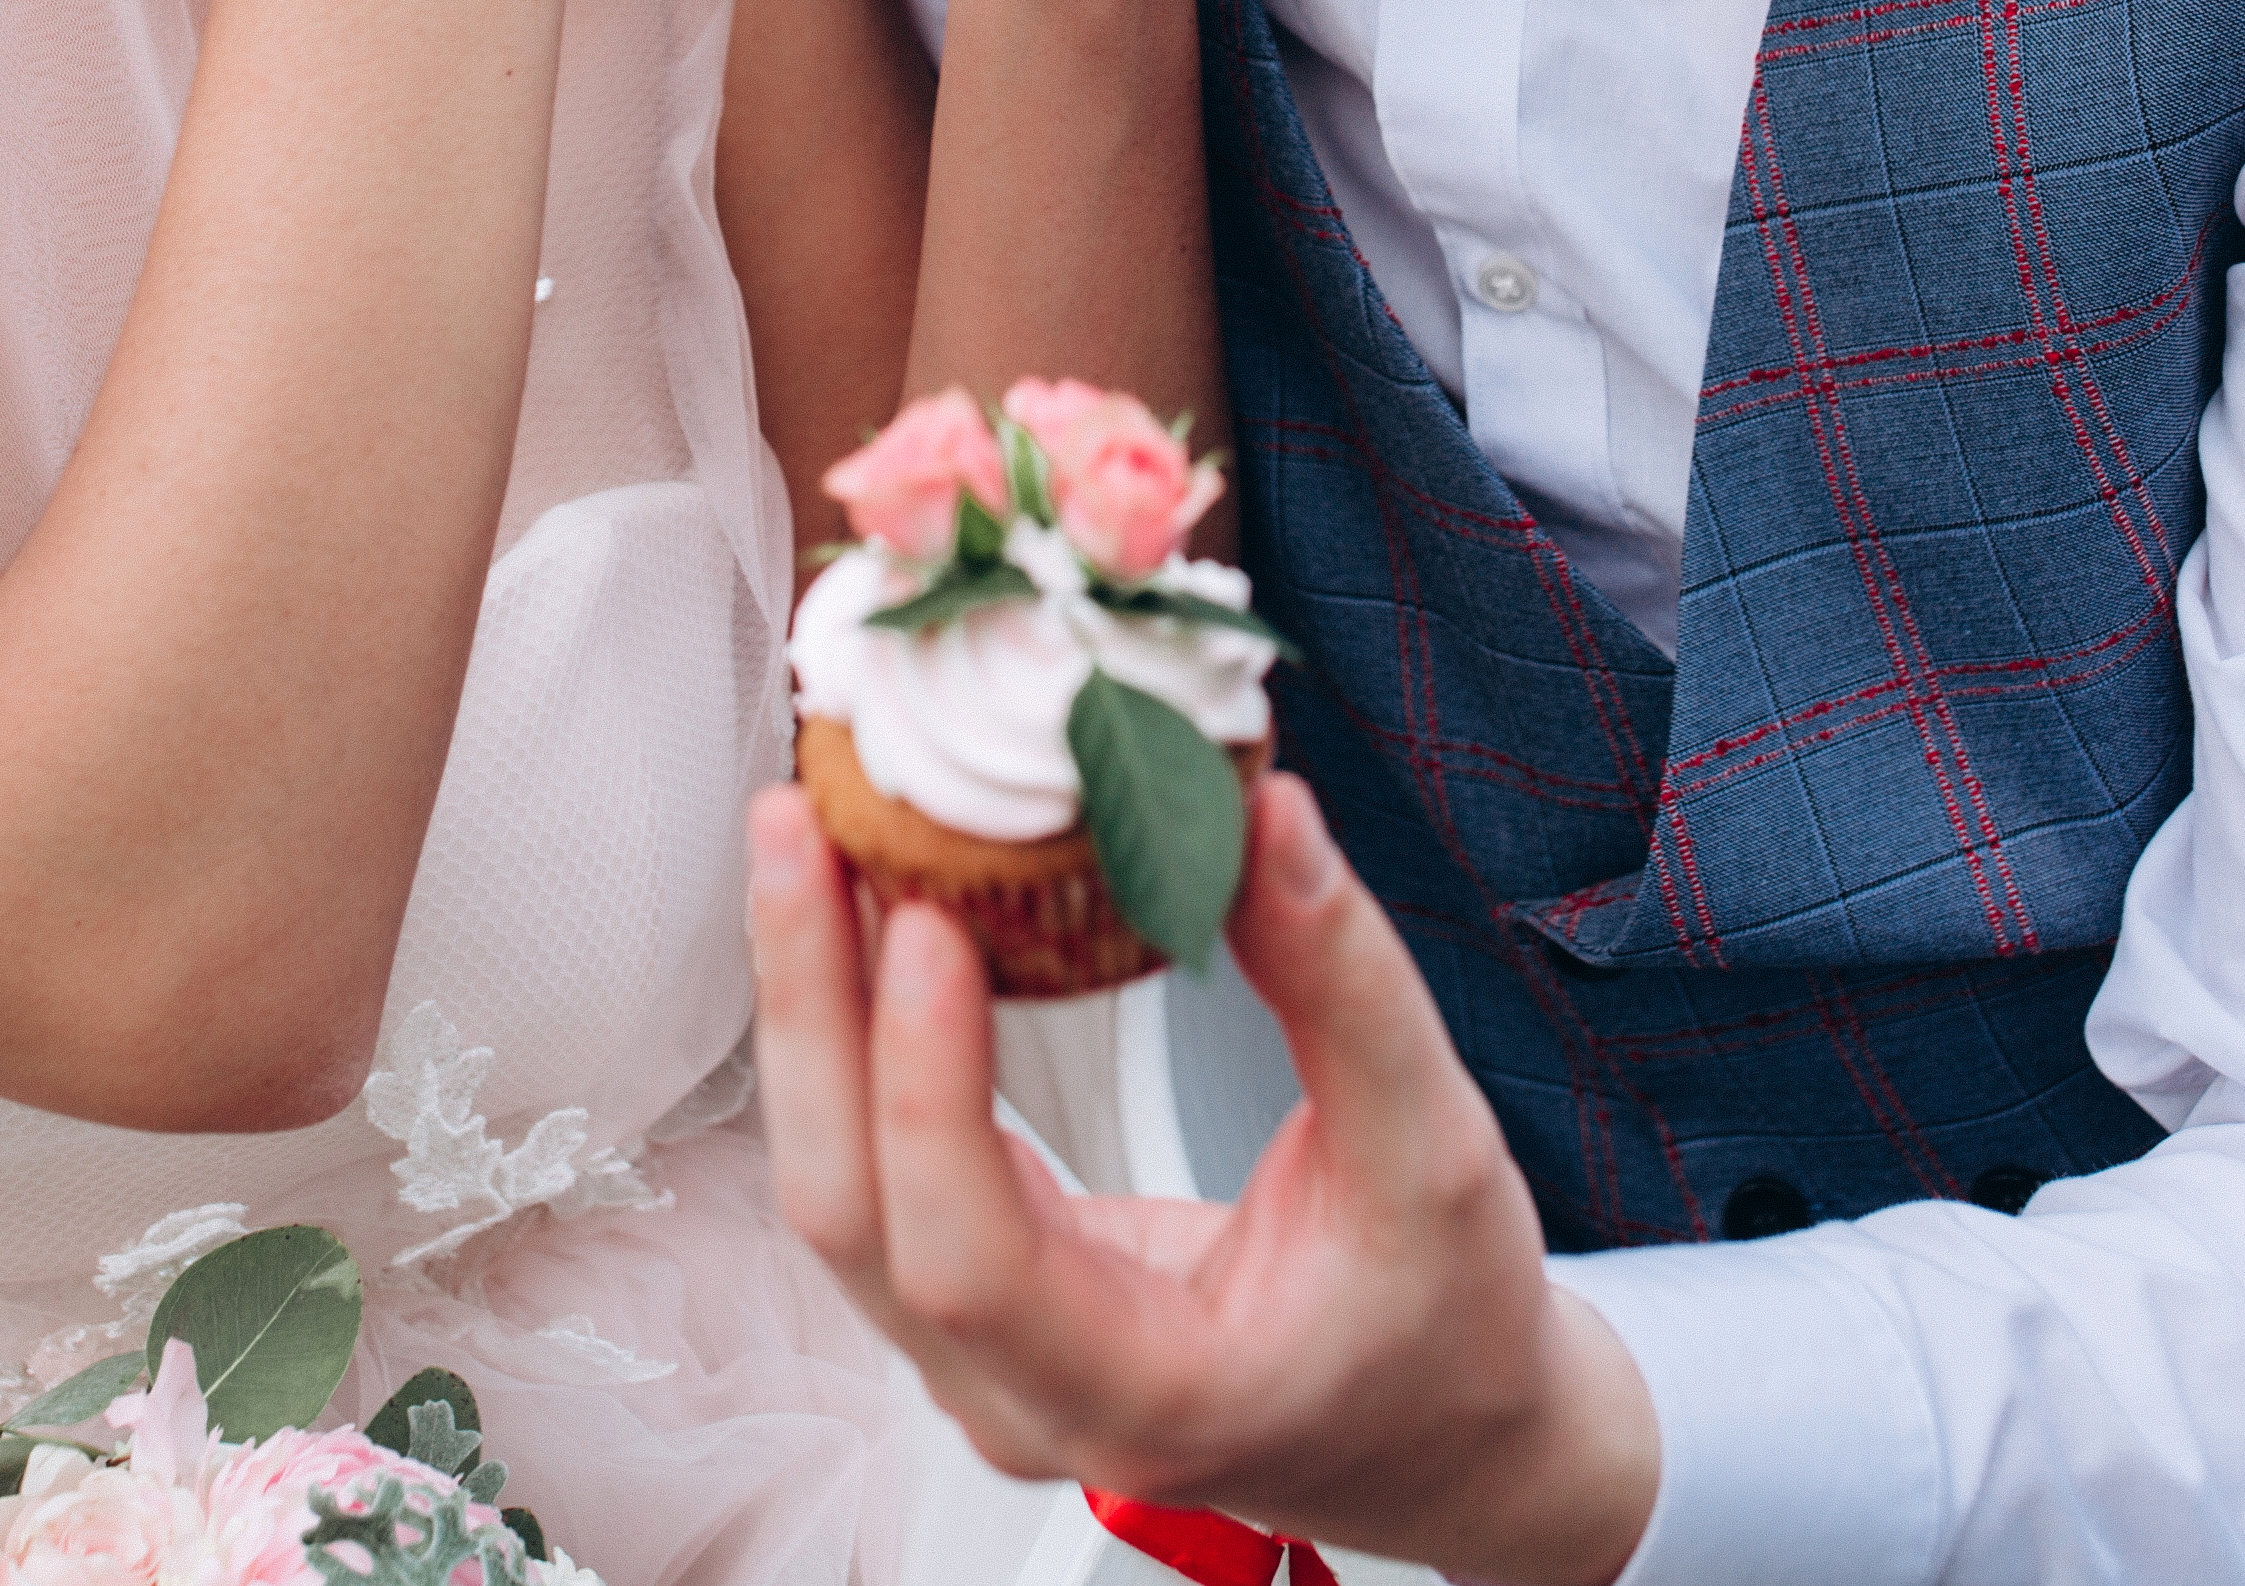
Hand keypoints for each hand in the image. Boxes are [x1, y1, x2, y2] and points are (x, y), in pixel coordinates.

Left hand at [746, 771, 1660, 1584]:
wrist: (1432, 1430)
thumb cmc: (1442, 1326)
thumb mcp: (1436, 1154)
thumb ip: (1348, 990)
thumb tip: (1267, 813)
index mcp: (1146, 1395)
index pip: (972, 1262)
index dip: (926, 1089)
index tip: (925, 921)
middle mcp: (1024, 1397)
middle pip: (853, 1213)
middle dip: (813, 1007)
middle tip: (801, 823)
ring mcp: (979, 1358)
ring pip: (837, 1188)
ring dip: (812, 1006)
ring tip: (807, 835)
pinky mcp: (968, 1294)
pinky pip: (871, 1164)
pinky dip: (851, 1032)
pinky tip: (858, 911)